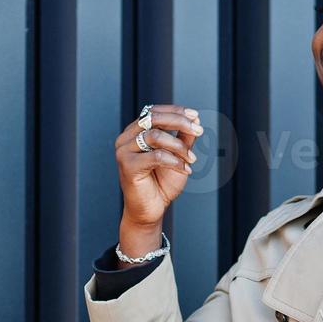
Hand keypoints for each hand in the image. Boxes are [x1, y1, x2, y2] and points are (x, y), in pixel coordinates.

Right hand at [115, 103, 202, 236]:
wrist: (151, 210)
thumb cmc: (162, 184)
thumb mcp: (178, 156)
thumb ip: (184, 138)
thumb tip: (195, 119)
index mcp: (136, 131)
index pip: (154, 111)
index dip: (176, 111)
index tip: (195, 116)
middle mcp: (126, 137)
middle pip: (153, 118)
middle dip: (179, 122)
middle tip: (198, 130)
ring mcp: (124, 150)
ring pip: (155, 136)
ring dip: (179, 147)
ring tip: (191, 160)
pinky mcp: (127, 165)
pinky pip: (156, 156)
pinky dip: (175, 161)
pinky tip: (185, 170)